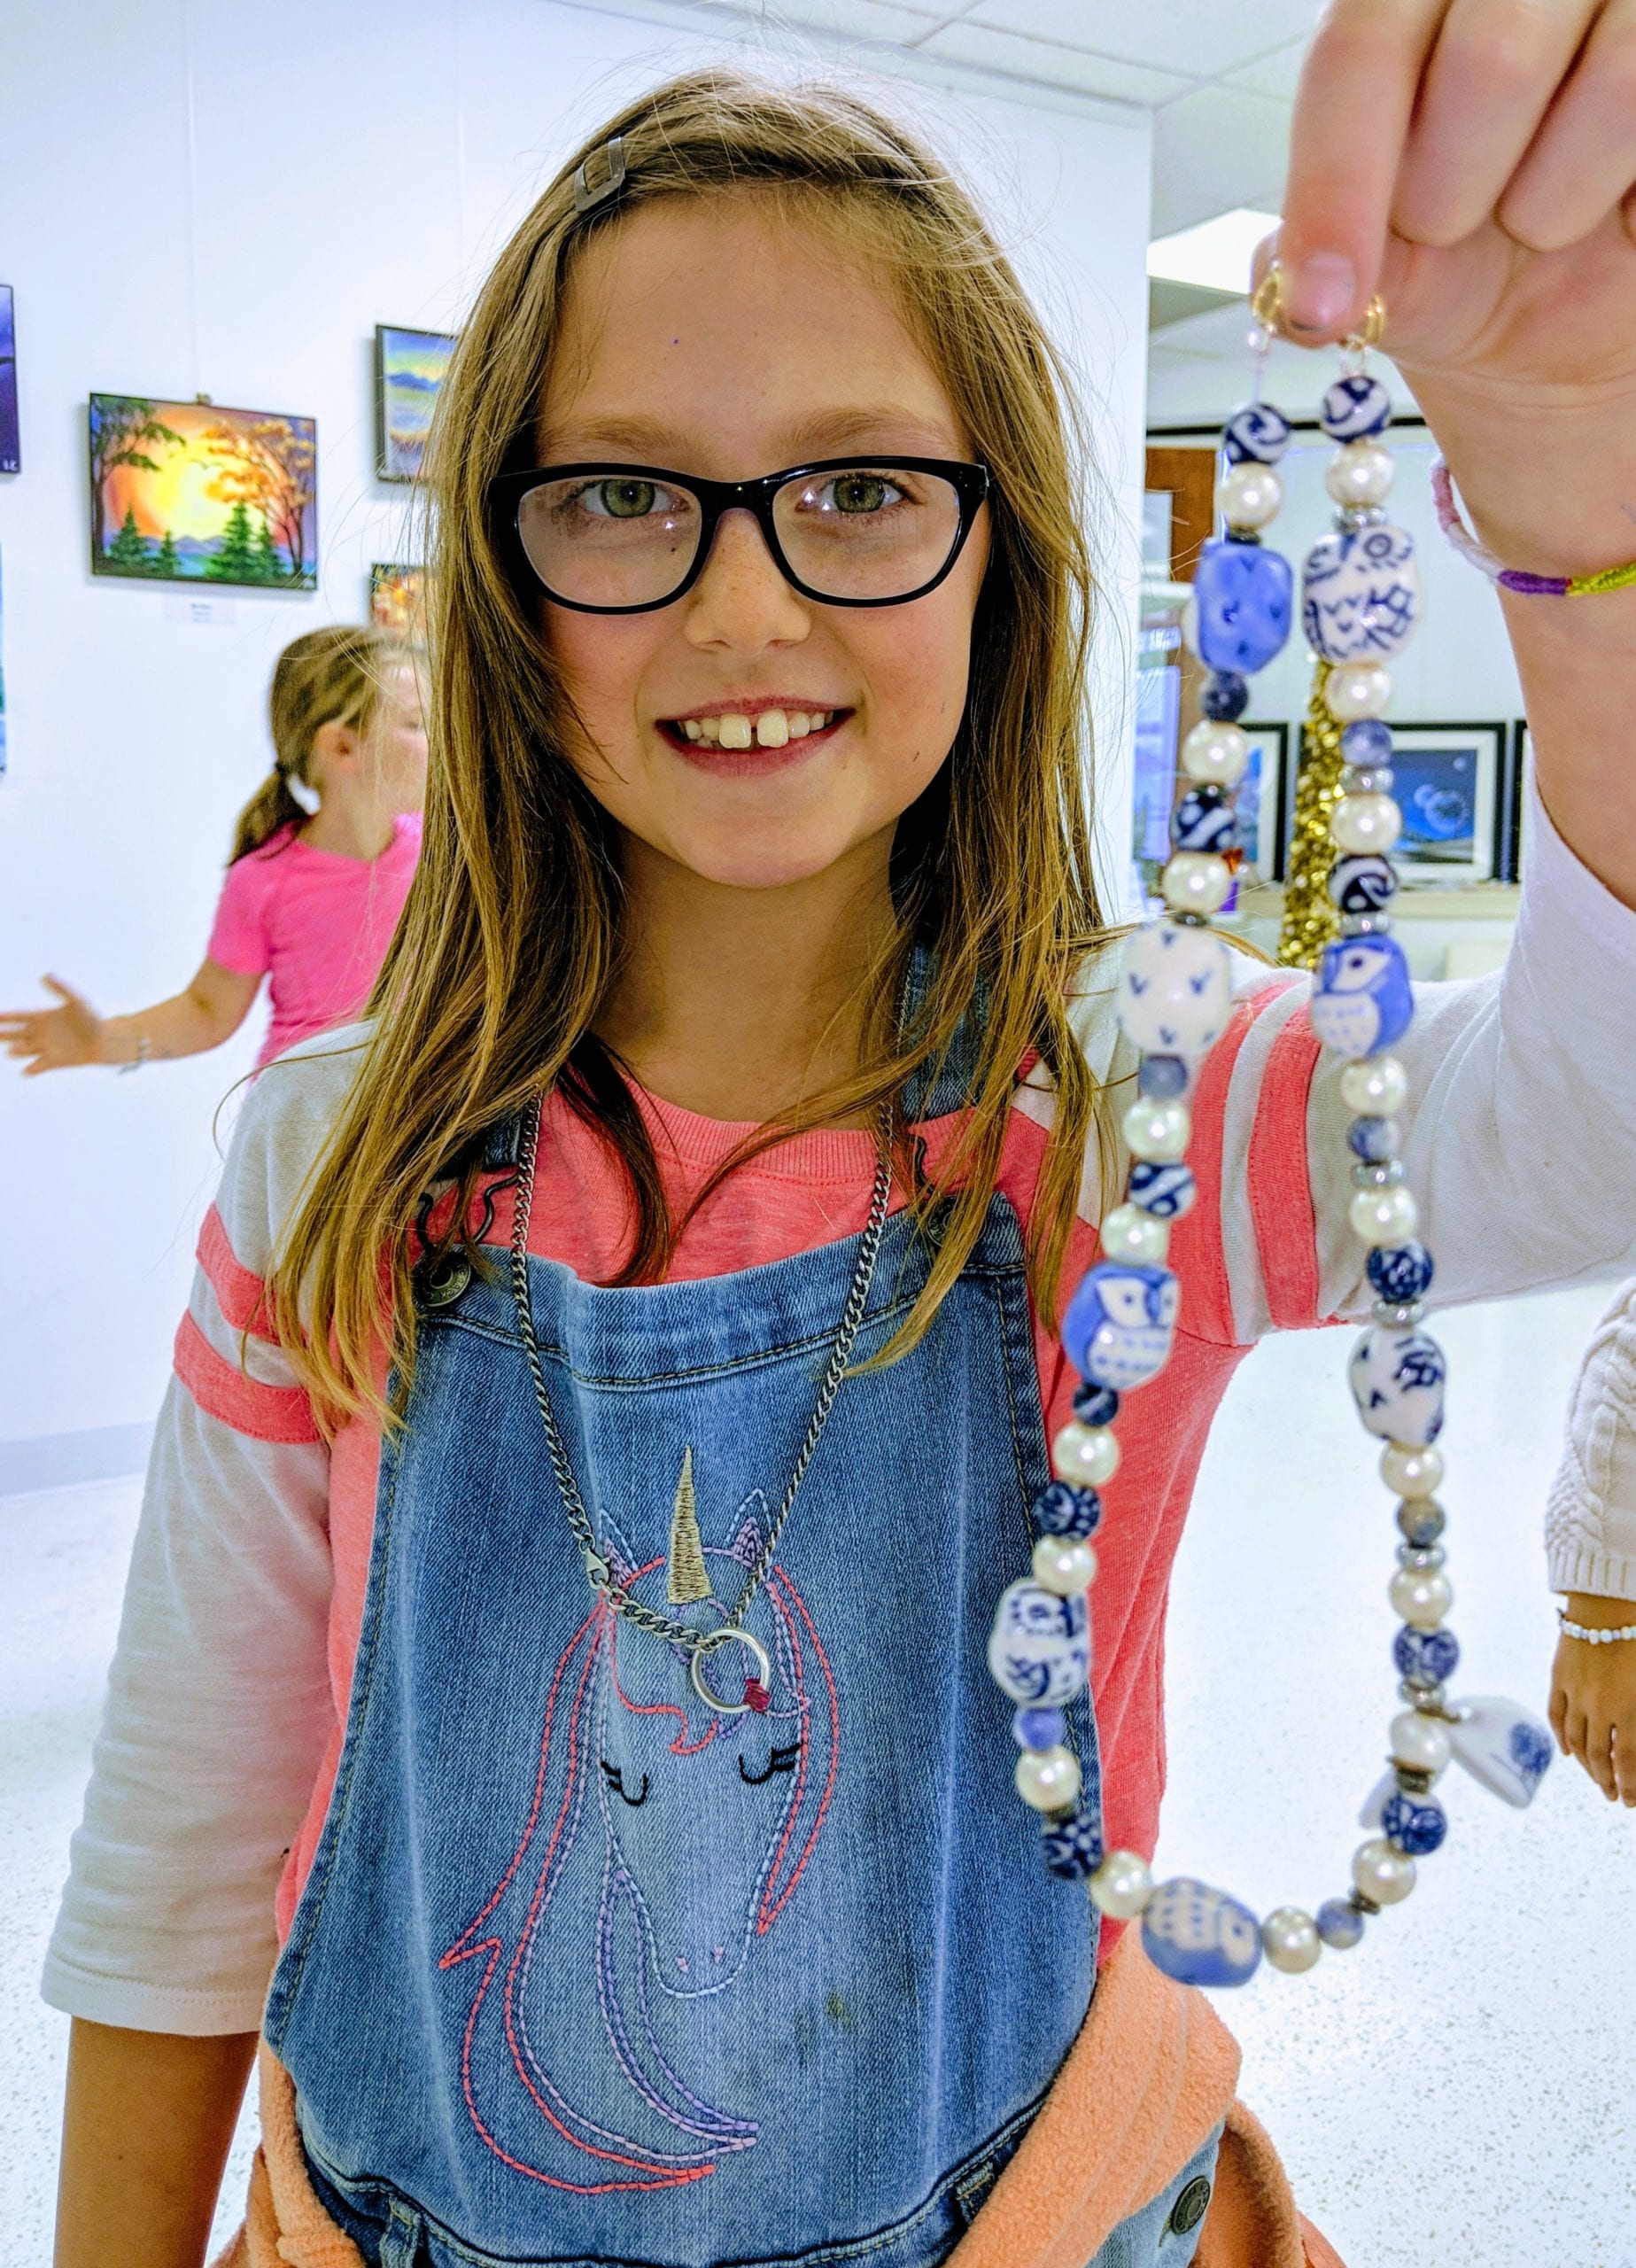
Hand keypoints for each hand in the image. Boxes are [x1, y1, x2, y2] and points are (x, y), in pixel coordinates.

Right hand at [0, 976, 105, 1072]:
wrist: (105, 1041)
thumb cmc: (92, 1018)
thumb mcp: (77, 1001)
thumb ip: (62, 989)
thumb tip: (47, 975)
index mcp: (42, 1017)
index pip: (19, 1016)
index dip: (6, 1017)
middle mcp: (39, 1032)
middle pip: (14, 1034)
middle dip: (2, 1033)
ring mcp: (44, 1048)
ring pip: (23, 1050)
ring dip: (17, 1051)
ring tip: (13, 1050)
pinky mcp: (52, 1062)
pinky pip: (36, 1067)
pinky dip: (31, 1069)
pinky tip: (28, 1070)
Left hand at [1270, 0, 1635, 567]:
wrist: (1554, 316)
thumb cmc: (1458, 258)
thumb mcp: (1375, 273)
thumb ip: (1314, 271)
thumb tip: (1294, 296)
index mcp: (1405, 0)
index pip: (1361, 50)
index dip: (1337, 183)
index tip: (1324, 304)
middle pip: (1497, 56)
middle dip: (1456, 192)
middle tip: (1450, 226)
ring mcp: (1617, 1)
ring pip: (1614, 84)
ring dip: (1552, 203)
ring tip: (1534, 219)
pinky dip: (1628, 210)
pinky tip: (1605, 216)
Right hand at [1548, 1594, 1635, 1804]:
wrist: (1608, 1600)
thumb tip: (1635, 1743)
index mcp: (1629, 1709)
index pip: (1628, 1761)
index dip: (1629, 1785)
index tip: (1630, 1801)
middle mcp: (1600, 1707)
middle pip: (1600, 1756)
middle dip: (1607, 1781)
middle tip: (1613, 1796)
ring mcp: (1576, 1692)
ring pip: (1576, 1740)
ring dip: (1586, 1765)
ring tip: (1595, 1779)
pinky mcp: (1559, 1676)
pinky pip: (1556, 1714)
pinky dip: (1561, 1737)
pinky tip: (1568, 1751)